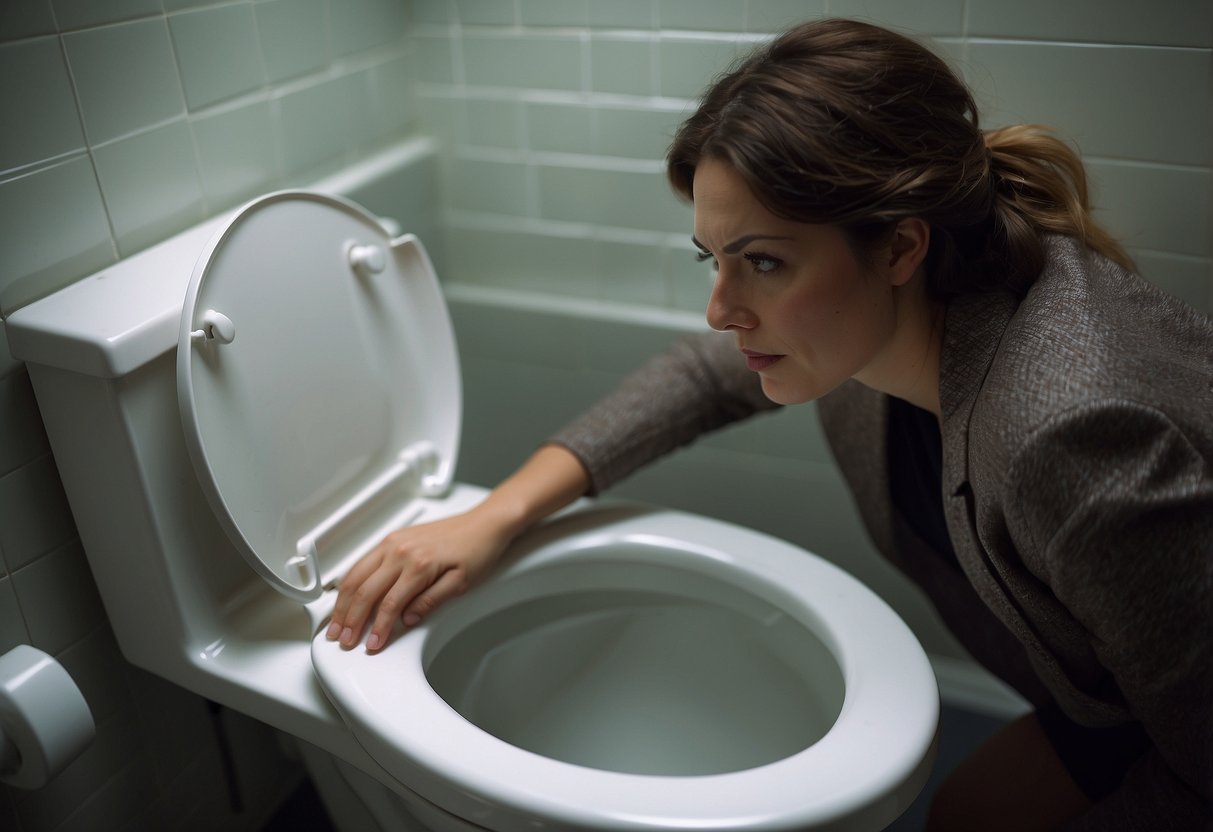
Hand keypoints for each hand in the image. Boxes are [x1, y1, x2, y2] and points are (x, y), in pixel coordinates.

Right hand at [325, 507, 513, 651]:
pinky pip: (363, 561)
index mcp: (419, 565)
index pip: (390, 605)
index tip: (371, 645)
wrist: (484, 523)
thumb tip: (406, 619)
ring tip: (336, 623)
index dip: (378, 629)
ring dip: (343, 602)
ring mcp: (393, 542)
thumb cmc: (477, 550)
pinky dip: (350, 581)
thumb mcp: (460, 583)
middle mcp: (401, 551)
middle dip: (351, 620)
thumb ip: (430, 602)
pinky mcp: (392, 538)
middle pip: (365, 591)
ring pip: (356, 575)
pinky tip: (345, 595)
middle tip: (344, 640)